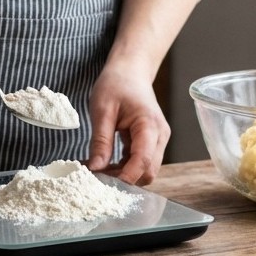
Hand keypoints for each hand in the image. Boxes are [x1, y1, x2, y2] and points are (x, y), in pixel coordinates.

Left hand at [85, 65, 170, 184]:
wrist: (130, 71)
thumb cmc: (116, 84)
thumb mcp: (102, 110)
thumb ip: (101, 141)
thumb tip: (95, 169)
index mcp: (149, 125)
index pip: (143, 161)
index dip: (125, 177)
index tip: (103, 184)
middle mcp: (160, 136)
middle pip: (148, 171)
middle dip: (125, 179)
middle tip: (97, 178)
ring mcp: (158, 140)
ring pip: (146, 170)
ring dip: (124, 175)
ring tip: (98, 169)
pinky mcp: (152, 142)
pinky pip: (141, 162)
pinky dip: (125, 167)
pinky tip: (106, 163)